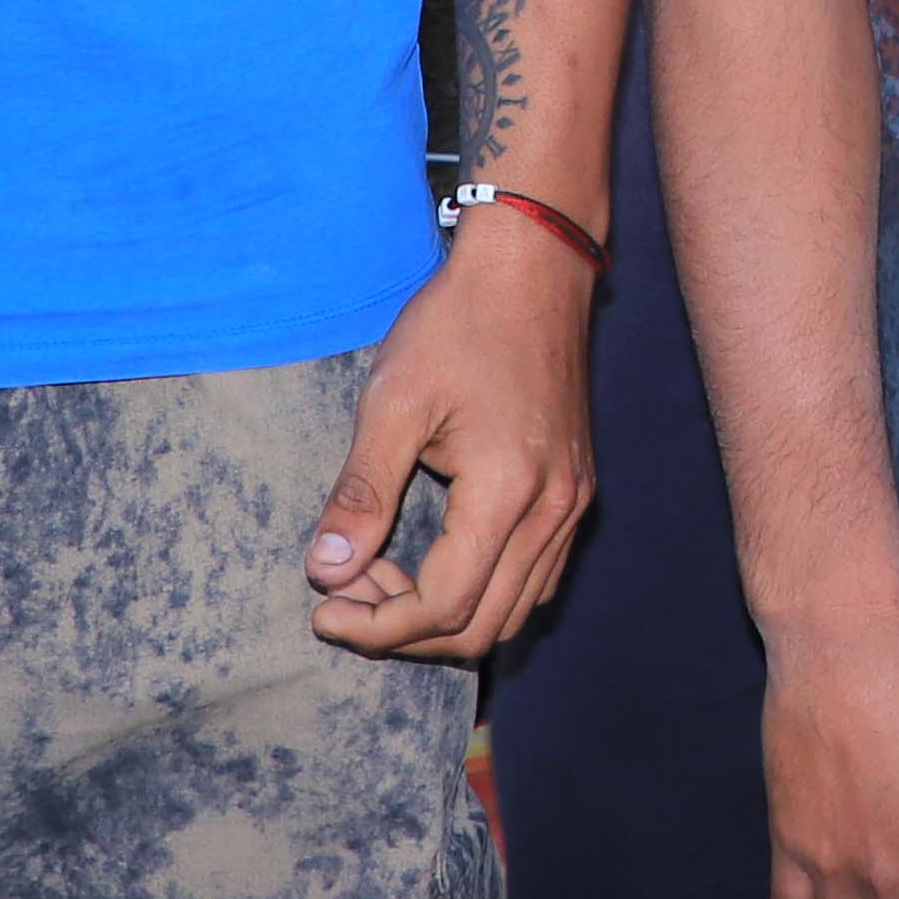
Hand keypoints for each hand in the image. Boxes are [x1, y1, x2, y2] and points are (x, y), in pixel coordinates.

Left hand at [303, 216, 596, 661]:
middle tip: (346, 594)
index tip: (322, 609)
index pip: (444, 606)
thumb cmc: (458, 324)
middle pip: (482, 627)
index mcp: (508, 491)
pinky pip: (536, 578)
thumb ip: (361, 492)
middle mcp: (554, 511)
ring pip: (514, 612)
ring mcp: (573, 503)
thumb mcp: (393, 400)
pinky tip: (435, 559)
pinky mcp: (576, 489)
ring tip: (382, 576)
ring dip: (444, 617)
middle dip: (404, 631)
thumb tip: (327, 570)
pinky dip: (483, 593)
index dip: (376, 628)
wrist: (533, 267)